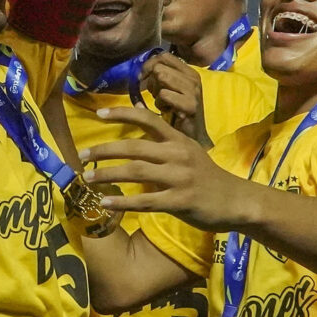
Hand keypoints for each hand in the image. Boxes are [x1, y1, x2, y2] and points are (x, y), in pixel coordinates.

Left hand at [88, 104, 253, 229]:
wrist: (236, 200)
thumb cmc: (208, 177)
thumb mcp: (189, 151)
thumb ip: (165, 140)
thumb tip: (139, 116)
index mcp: (179, 140)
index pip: (148, 119)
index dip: (123, 114)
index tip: (99, 113)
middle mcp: (178, 155)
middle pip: (135, 148)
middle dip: (104, 150)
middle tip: (81, 155)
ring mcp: (180, 178)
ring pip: (136, 172)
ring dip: (107, 174)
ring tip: (87, 177)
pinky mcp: (180, 201)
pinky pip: (146, 201)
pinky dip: (123, 202)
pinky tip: (105, 203)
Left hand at [138, 51, 208, 143]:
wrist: (192, 135)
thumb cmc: (178, 112)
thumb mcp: (170, 90)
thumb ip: (160, 76)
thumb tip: (142, 71)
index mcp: (189, 72)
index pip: (164, 56)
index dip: (149, 65)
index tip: (143, 78)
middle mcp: (193, 78)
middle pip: (160, 67)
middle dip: (152, 82)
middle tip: (157, 96)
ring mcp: (193, 91)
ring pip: (162, 77)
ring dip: (157, 93)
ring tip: (164, 104)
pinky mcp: (191, 104)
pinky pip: (164, 94)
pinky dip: (160, 105)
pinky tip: (168, 112)